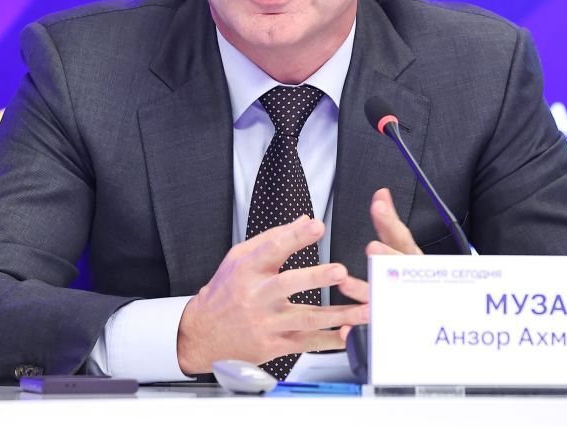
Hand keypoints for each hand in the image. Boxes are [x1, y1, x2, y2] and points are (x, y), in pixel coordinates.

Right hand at [176, 215, 369, 374]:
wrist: (204, 333)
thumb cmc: (225, 291)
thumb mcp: (239, 258)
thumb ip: (273, 238)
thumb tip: (304, 220)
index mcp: (247, 270)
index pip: (272, 249)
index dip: (295, 237)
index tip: (316, 226)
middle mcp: (256, 296)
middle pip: (287, 285)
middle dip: (316, 277)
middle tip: (340, 271)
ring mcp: (266, 323)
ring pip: (305, 318)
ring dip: (337, 314)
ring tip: (363, 310)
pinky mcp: (273, 345)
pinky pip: (307, 343)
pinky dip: (330, 340)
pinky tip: (349, 335)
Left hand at [337, 188, 421, 340]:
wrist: (444, 318)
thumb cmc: (419, 280)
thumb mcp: (404, 250)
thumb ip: (390, 225)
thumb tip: (381, 194)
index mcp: (411, 262)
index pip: (401, 238)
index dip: (389, 222)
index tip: (378, 206)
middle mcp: (409, 282)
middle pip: (400, 268)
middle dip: (387, 258)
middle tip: (373, 248)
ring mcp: (401, 305)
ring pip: (384, 298)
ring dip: (364, 291)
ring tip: (346, 283)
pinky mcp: (392, 329)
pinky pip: (375, 330)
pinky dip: (359, 332)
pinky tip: (346, 329)